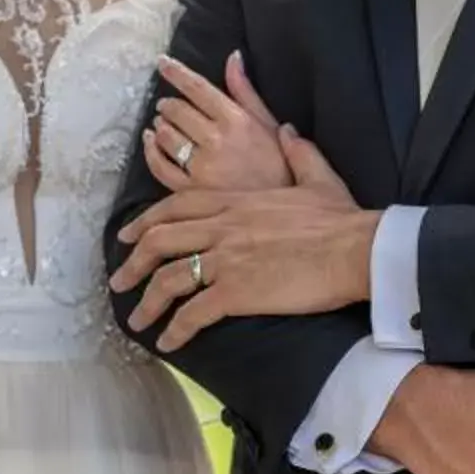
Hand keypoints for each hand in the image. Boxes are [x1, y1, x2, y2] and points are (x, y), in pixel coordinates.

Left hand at [113, 132, 374, 348]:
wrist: (355, 248)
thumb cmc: (341, 219)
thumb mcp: (317, 176)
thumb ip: (298, 153)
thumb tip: (289, 131)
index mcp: (236, 200)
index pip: (176, 206)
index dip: (147, 221)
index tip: (130, 236)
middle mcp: (222, 226)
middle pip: (161, 240)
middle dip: (133, 262)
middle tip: (119, 281)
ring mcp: (226, 259)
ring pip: (169, 278)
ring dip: (147, 302)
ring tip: (136, 321)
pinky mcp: (236, 291)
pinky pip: (193, 313)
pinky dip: (175, 329)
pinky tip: (168, 342)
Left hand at [144, 52, 287, 193]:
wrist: (281, 216)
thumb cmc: (279, 167)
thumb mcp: (269, 124)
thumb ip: (245, 90)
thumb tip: (233, 57)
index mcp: (237, 120)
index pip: (198, 88)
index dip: (176, 72)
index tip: (161, 63)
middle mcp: (216, 140)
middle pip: (178, 110)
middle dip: (168, 104)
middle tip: (166, 105)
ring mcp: (201, 166)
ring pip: (166, 136)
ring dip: (160, 126)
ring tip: (161, 124)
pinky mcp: (190, 191)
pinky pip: (160, 166)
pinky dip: (151, 151)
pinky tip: (151, 143)